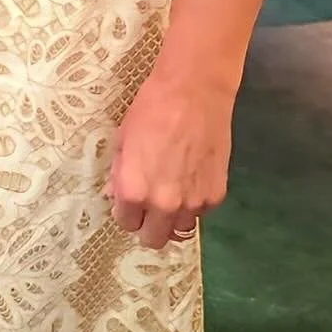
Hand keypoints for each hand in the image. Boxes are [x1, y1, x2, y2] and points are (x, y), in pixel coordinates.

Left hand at [106, 69, 230, 249]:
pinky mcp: (216, 196)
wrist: (193, 92)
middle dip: (148, 225)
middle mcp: (163, 205)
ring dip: (173, 217)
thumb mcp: (122, 139)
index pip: (126, 223)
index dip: (126, 212)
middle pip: (154, 239)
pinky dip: (194, 203)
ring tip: (172, 190)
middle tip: (149, 205)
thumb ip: (118, 174)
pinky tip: (191, 177)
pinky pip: (201, 213)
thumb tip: (115, 196)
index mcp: (134, 191)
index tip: (130, 201)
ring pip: (180, 229)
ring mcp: (193, 204)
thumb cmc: (151, 109)